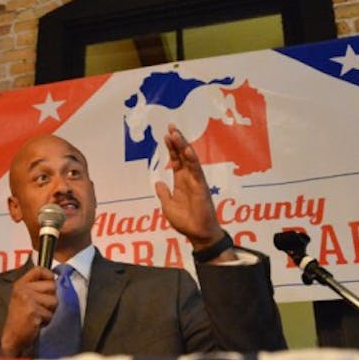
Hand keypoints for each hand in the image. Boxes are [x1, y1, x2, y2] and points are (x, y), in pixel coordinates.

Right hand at [0, 267, 57, 356]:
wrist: (12, 337)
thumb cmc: (20, 319)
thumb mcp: (24, 298)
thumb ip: (37, 287)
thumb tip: (57, 280)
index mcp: (20, 284)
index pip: (40, 270)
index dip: (49, 276)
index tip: (50, 286)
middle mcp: (23, 289)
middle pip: (52, 286)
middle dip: (51, 298)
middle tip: (41, 308)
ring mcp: (27, 299)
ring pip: (54, 300)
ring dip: (50, 311)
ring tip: (39, 316)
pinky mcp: (33, 310)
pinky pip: (50, 313)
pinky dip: (47, 320)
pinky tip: (38, 323)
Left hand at [154, 123, 226, 249]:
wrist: (197, 233)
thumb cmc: (185, 221)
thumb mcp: (167, 206)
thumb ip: (163, 193)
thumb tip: (157, 182)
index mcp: (181, 181)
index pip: (176, 160)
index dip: (171, 148)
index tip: (165, 134)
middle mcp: (189, 178)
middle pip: (182, 155)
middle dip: (177, 140)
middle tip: (171, 126)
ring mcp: (196, 181)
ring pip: (190, 159)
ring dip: (183, 146)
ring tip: (176, 133)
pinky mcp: (202, 186)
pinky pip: (197, 170)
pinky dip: (192, 159)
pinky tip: (186, 149)